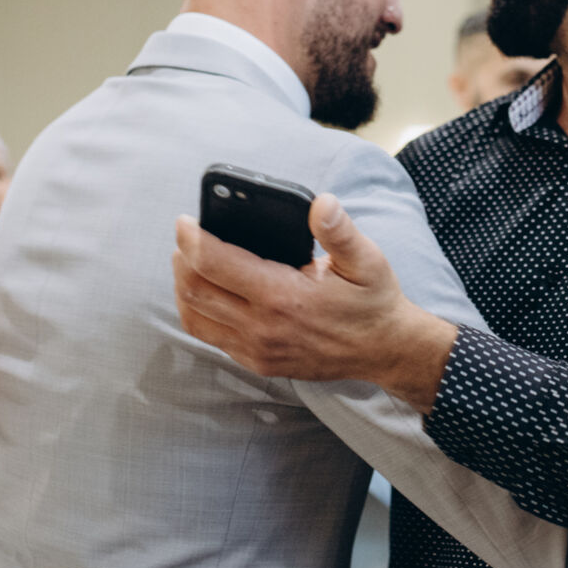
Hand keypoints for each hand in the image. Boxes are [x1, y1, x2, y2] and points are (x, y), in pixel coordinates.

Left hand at [173, 194, 457, 412]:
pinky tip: (208, 292)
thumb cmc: (373, 300)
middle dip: (183, 259)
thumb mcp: (367, 260)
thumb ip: (340, 231)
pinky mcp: (258, 363)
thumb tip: (321, 203)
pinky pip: (210, 337)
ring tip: (190, 262)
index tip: (185, 221)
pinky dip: (198, 311)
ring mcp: (258, 350)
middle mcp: (263, 327)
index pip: (215, 265)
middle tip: (187, 237)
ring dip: (185, 287)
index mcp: (284, 296)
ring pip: (194, 317)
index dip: (192, 239)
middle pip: (195, 291)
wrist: (385, 351)